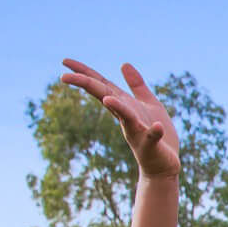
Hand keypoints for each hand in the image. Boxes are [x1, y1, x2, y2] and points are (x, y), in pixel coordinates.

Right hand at [61, 60, 181, 178]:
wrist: (164, 165)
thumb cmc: (155, 133)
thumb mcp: (147, 104)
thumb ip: (136, 85)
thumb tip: (123, 63)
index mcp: (125, 106)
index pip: (101, 86)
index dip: (84, 73)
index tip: (64, 61)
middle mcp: (126, 117)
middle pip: (104, 97)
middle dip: (86, 86)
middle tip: (63, 77)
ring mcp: (138, 132)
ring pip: (126, 117)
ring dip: (118, 108)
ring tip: (107, 99)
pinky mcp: (152, 146)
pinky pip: (153, 138)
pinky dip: (154, 133)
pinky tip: (157, 127)